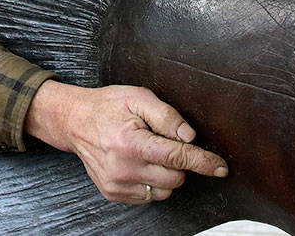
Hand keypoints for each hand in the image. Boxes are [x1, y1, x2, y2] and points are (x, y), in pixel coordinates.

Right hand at [24, 80, 227, 203]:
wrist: (74, 121)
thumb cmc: (108, 106)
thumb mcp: (138, 98)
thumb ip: (166, 116)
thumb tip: (190, 136)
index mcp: (131, 143)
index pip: (177, 157)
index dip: (203, 162)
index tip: (221, 167)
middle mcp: (123, 168)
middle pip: (175, 177)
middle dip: (179, 162)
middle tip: (163, 142)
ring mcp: (117, 185)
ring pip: (164, 191)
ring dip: (166, 174)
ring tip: (149, 152)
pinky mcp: (113, 194)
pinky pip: (148, 196)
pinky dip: (151, 182)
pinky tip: (139, 163)